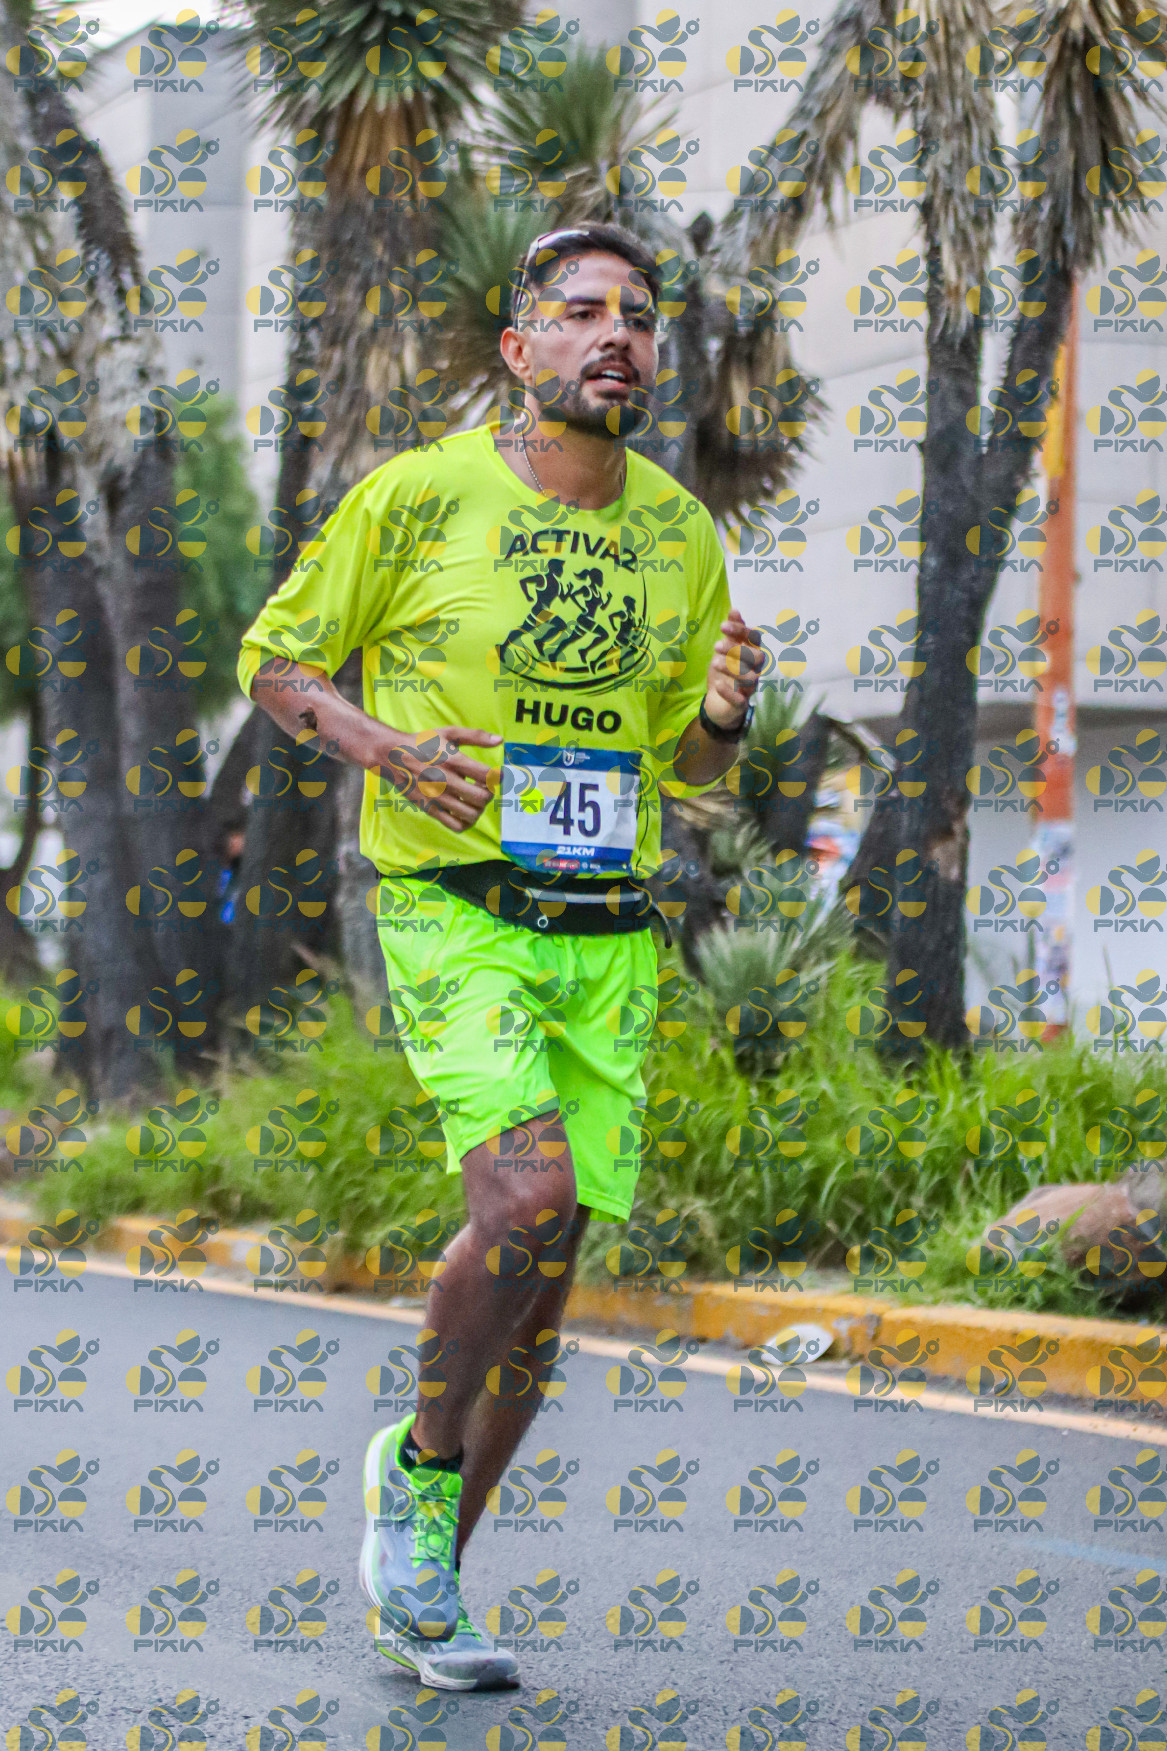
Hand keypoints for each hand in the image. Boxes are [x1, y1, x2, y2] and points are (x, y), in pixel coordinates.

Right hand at [362, 723, 501, 834]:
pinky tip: (464, 810)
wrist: (391, 755)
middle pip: (482, 798)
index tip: (495, 775)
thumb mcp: (449, 733)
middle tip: (484, 788)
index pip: (488, 776)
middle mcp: (446, 781)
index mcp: (453, 760)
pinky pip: (455, 826)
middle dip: (489, 793)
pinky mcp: (429, 808)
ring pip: (471, 814)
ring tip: (474, 799)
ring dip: (479, 808)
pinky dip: (466, 822)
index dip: (497, 777)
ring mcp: (437, 797)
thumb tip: (500, 740)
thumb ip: (476, 736)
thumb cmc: (423, 743)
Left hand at [704, 608, 762, 728]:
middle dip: (737, 650)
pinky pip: (740, 700)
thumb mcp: (725, 650)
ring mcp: (750, 687)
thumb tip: (734, 610)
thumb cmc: (725, 672)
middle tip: (717, 646)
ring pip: (750, 677)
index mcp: (753, 653)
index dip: (741, 630)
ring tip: (715, 662)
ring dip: (733, 668)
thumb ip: (732, 632)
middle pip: (756, 657)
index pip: (754, 638)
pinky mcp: (742, 704)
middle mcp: (755, 669)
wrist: (717, 703)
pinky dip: (729, 692)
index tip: (723, 626)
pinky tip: (718, 685)